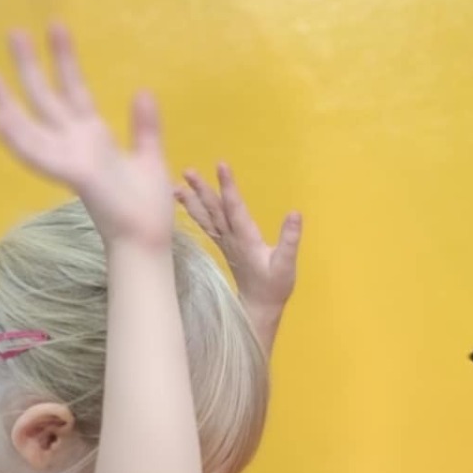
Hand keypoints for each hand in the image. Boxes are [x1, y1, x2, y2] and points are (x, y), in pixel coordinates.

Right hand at [0, 23, 173, 249]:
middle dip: (29, 66)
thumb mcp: (149, 156)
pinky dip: (15, 136)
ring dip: (6, 102)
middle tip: (13, 31)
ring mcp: (68, 159)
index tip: (56, 26)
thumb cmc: (146, 206)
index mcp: (92, 138)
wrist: (146, 238)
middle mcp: (74, 145)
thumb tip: (142, 91)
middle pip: (46, 98)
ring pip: (30, 125)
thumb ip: (144, 126)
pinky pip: (38, 153)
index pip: (74, 90)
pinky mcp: (71, 173)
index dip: (64, 59)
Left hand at [176, 164, 301, 328]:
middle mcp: (231, 238)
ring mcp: (225, 242)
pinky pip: (206, 225)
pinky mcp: (223, 245)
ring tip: (177, 185)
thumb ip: (290, 239)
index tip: (221, 165)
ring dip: (192, 200)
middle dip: (202, 190)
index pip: (235, 208)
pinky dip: (194, 212)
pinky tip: (185, 202)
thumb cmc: (274, 286)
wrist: (259, 306)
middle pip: (214, 210)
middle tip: (188, 172)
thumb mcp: (286, 264)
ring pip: (206, 217)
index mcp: (246, 239)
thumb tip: (295, 213)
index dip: (228, 186)